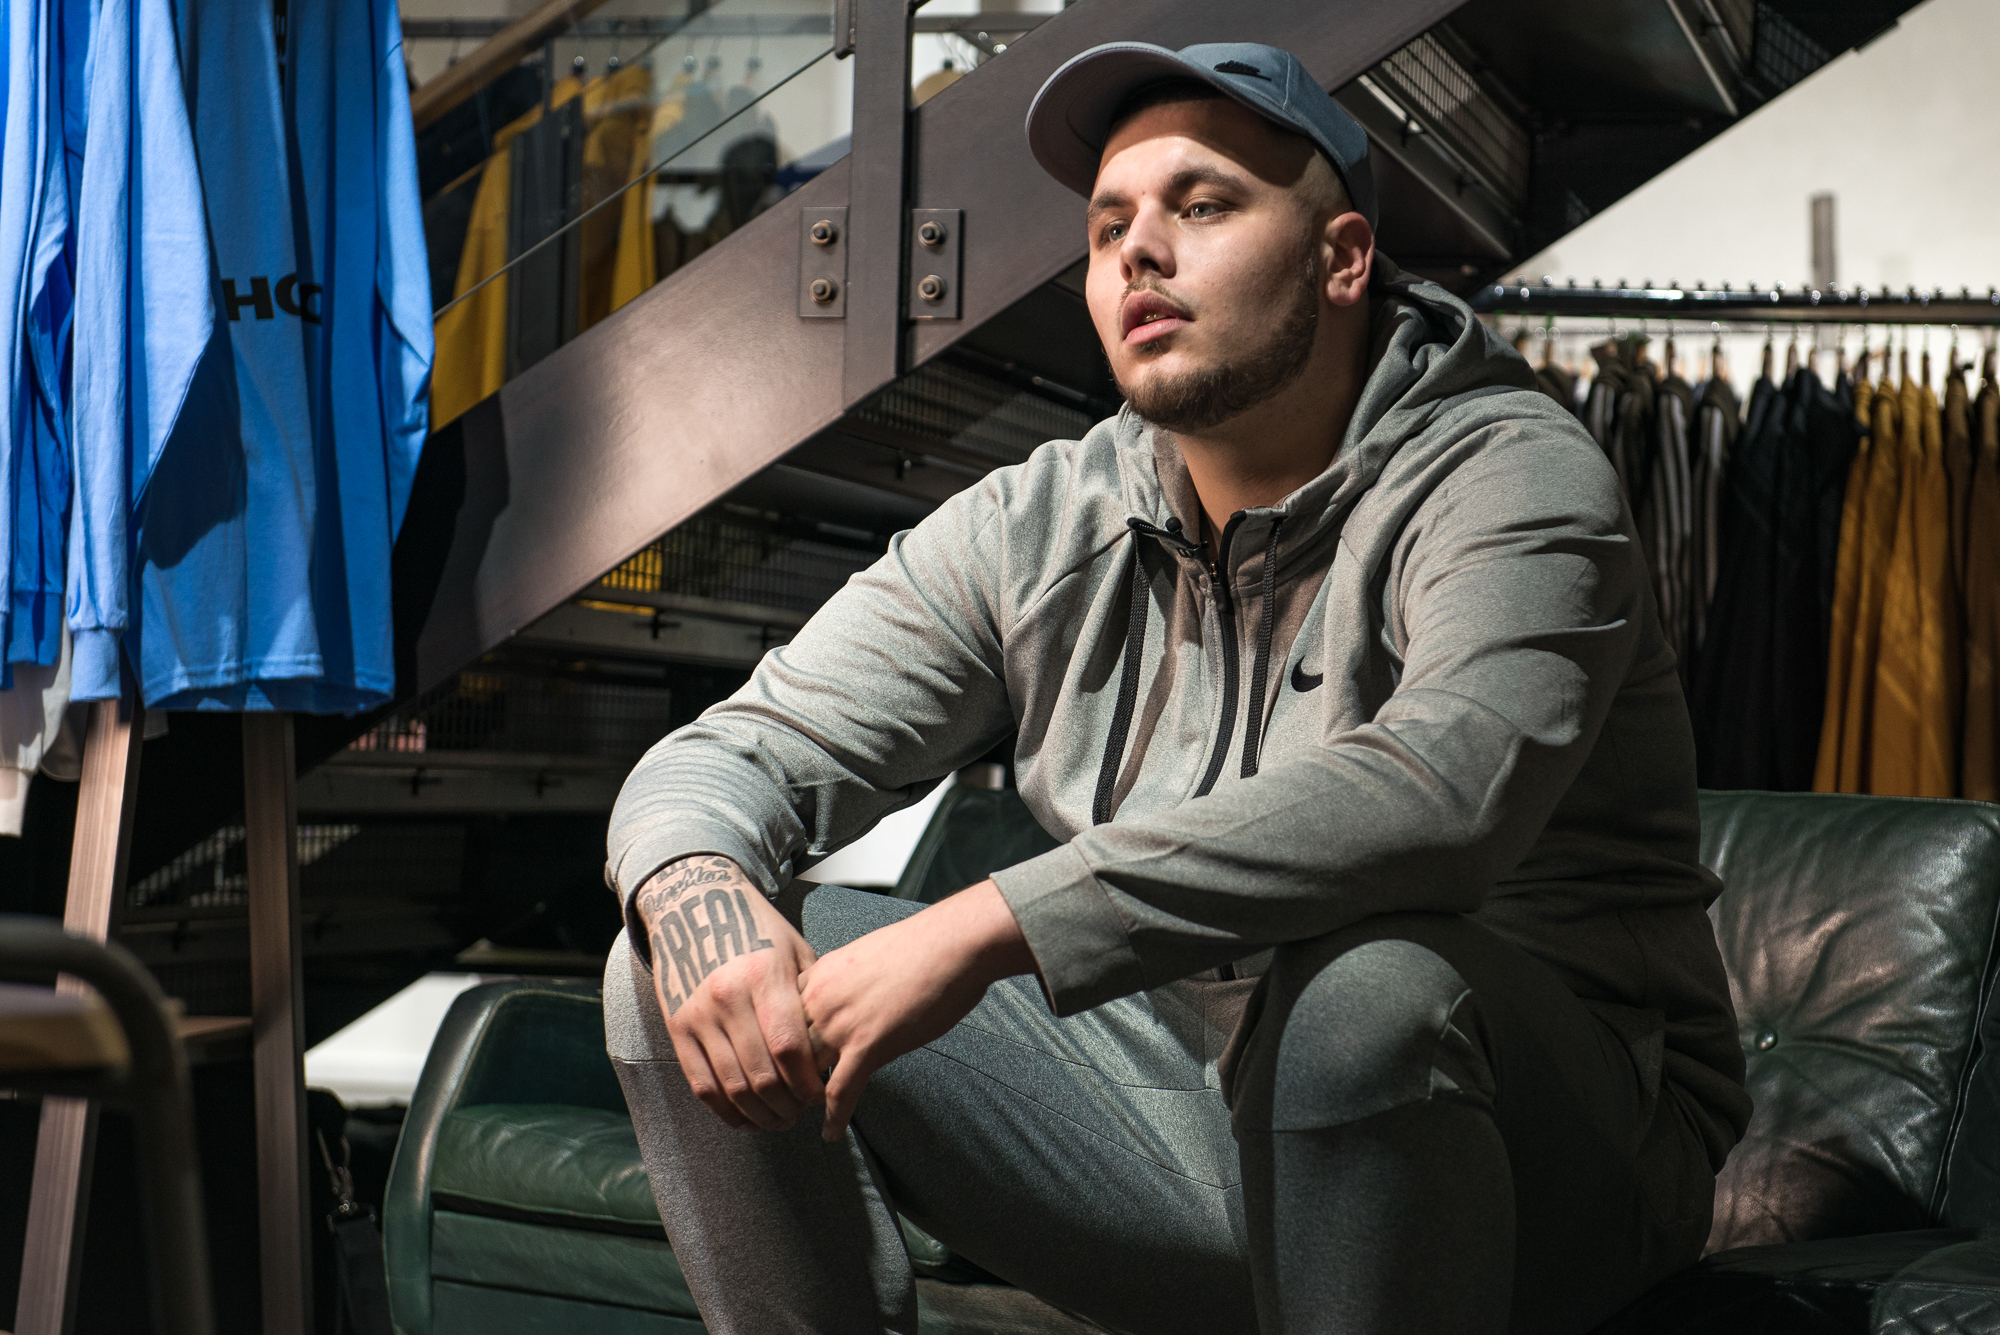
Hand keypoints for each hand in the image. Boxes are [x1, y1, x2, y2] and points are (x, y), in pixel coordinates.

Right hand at [636, 856, 822, 1130]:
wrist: (691, 905)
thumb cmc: (753, 927)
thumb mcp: (793, 949)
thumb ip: (813, 995)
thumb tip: (837, 1044)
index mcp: (763, 976)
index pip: (789, 1048)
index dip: (808, 1082)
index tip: (823, 1094)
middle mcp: (727, 997)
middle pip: (762, 1075)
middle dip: (788, 1105)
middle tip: (803, 1112)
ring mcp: (698, 1015)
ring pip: (731, 1087)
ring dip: (760, 1114)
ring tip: (780, 1119)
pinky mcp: (677, 1028)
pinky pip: (701, 1084)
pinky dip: (725, 1110)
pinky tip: (746, 1118)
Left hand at [798, 880, 1033, 1140]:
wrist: (952, 943)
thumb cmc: (919, 945)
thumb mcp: (862, 957)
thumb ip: (843, 982)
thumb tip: (845, 1000)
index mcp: (817, 975)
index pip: (775, 1019)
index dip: (772, 1045)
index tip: (774, 1065)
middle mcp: (820, 999)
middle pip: (783, 1049)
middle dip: (779, 1078)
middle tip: (780, 1100)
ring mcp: (842, 1023)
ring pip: (804, 1073)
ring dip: (801, 1100)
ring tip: (798, 1119)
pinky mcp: (869, 1044)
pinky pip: (841, 1091)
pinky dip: (834, 1117)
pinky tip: (830, 1134)